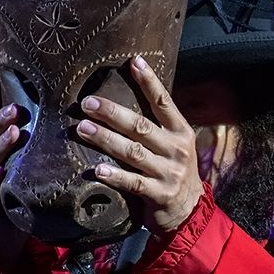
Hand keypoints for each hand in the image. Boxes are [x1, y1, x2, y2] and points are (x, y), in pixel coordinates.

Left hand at [76, 56, 205, 234]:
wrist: (191, 212)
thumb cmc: (174, 173)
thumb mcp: (174, 146)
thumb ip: (156, 126)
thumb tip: (125, 99)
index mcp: (180, 132)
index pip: (164, 102)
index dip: (149, 82)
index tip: (133, 62)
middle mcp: (176, 149)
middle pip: (141, 126)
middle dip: (112, 112)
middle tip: (88, 102)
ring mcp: (169, 173)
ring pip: (133, 152)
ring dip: (106, 139)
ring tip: (83, 128)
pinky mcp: (159, 195)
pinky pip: (133, 183)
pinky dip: (114, 176)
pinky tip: (97, 170)